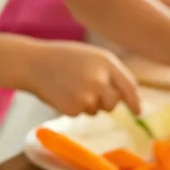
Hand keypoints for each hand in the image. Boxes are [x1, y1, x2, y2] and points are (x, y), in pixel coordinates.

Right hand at [23, 41, 141, 117]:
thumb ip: (109, 72)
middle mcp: (100, 80)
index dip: (135, 101)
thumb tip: (125, 95)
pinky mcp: (73, 108)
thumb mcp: (91, 56)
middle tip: (87, 89)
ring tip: (70, 86)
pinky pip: (80, 113)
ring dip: (87, 104)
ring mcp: (86, 95)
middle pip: (113, 102)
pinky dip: (73, 107)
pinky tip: (62, 93)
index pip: (130, 86)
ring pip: (96, 110)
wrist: (32, 63)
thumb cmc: (62, 57)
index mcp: (106, 63)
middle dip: (105, 101)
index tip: (137, 111)